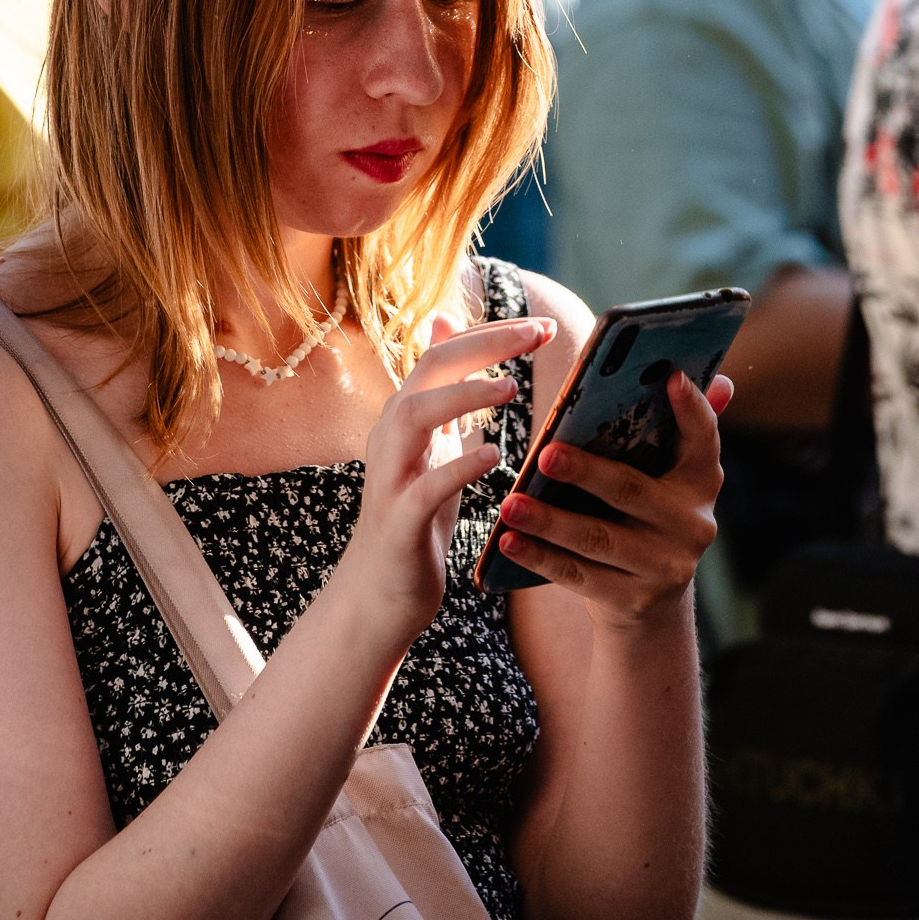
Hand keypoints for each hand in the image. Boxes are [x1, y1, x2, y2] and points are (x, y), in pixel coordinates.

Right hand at [335, 316, 554, 645]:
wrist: (377, 595)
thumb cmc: (414, 517)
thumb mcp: (431, 446)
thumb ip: (441, 391)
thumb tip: (443, 324)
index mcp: (406, 416)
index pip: (443, 353)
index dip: (491, 333)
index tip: (541, 327)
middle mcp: (392, 436)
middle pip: (429, 368)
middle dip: (484, 345)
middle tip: (535, 334)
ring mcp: (392, 477)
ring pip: (415, 415)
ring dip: (463, 395)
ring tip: (511, 388)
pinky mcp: (400, 521)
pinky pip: (426, 487)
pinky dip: (458, 466)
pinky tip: (492, 456)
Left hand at [495, 370, 731, 631]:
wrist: (650, 604)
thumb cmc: (643, 517)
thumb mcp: (662, 477)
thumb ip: (670, 429)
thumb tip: (686, 373)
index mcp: (701, 482)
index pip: (705, 439)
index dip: (693, 410)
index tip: (671, 377)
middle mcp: (694, 525)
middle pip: (633, 492)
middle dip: (587, 473)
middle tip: (545, 454)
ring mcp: (666, 567)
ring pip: (598, 539)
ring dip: (550, 521)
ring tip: (509, 504)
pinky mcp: (633, 600)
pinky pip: (578, 576)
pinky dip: (540, 558)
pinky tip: (509, 541)